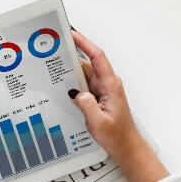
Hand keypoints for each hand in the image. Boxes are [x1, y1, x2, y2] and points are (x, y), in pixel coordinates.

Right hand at [69, 30, 167, 181]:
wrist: (126, 147)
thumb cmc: (118, 136)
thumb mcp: (98, 122)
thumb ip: (86, 105)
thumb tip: (75, 91)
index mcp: (111, 86)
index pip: (98, 57)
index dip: (85, 43)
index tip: (73, 34)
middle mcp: (108, 84)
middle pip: (86, 63)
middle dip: (71, 56)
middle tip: (54, 51)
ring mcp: (102, 89)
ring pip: (83, 74)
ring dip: (70, 73)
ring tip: (55, 70)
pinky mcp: (97, 95)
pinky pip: (82, 83)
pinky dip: (72, 82)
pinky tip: (63, 86)